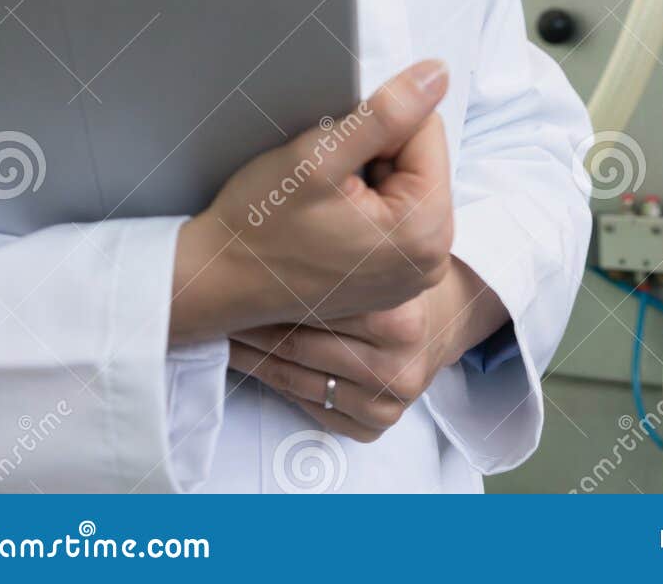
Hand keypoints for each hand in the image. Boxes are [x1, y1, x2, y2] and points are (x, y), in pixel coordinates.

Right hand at [169, 59, 452, 346]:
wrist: (219, 279)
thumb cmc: (259, 224)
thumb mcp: (318, 157)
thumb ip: (386, 113)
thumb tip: (439, 73)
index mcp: (424, 232)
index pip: (427, 131)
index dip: (376, 127)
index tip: (335, 157)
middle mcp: (431, 260)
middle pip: (421, 158)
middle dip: (375, 153)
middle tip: (325, 181)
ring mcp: (414, 273)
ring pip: (406, 179)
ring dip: (368, 174)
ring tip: (324, 201)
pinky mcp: (395, 276)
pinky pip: (395, 210)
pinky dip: (364, 200)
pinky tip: (328, 217)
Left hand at [226, 258, 511, 442]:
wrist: (444, 314)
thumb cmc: (400, 273)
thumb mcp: (380, 244)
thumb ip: (341, 241)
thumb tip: (265, 238)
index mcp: (400, 315)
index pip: (313, 304)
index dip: (265, 285)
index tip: (231, 274)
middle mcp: (397, 363)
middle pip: (298, 342)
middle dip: (251, 320)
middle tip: (218, 302)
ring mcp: (387, 399)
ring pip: (294, 375)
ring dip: (251, 352)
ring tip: (224, 327)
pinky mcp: (376, 424)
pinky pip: (307, 403)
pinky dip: (273, 378)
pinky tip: (250, 357)